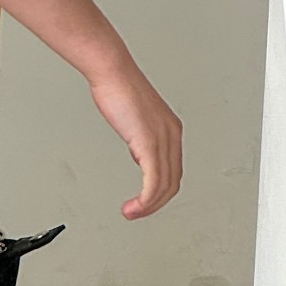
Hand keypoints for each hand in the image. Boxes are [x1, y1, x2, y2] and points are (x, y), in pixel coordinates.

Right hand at [86, 54, 182, 219]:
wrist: (112, 72)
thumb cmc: (118, 87)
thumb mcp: (134, 118)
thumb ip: (141, 138)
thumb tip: (140, 154)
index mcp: (170, 130)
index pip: (173, 170)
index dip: (160, 191)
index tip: (145, 201)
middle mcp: (171, 136)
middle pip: (172, 182)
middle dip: (156, 204)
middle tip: (137, 213)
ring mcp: (162, 140)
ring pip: (164, 186)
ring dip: (149, 206)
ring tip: (132, 213)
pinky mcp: (149, 144)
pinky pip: (153, 182)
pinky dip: (145, 200)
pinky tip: (135, 206)